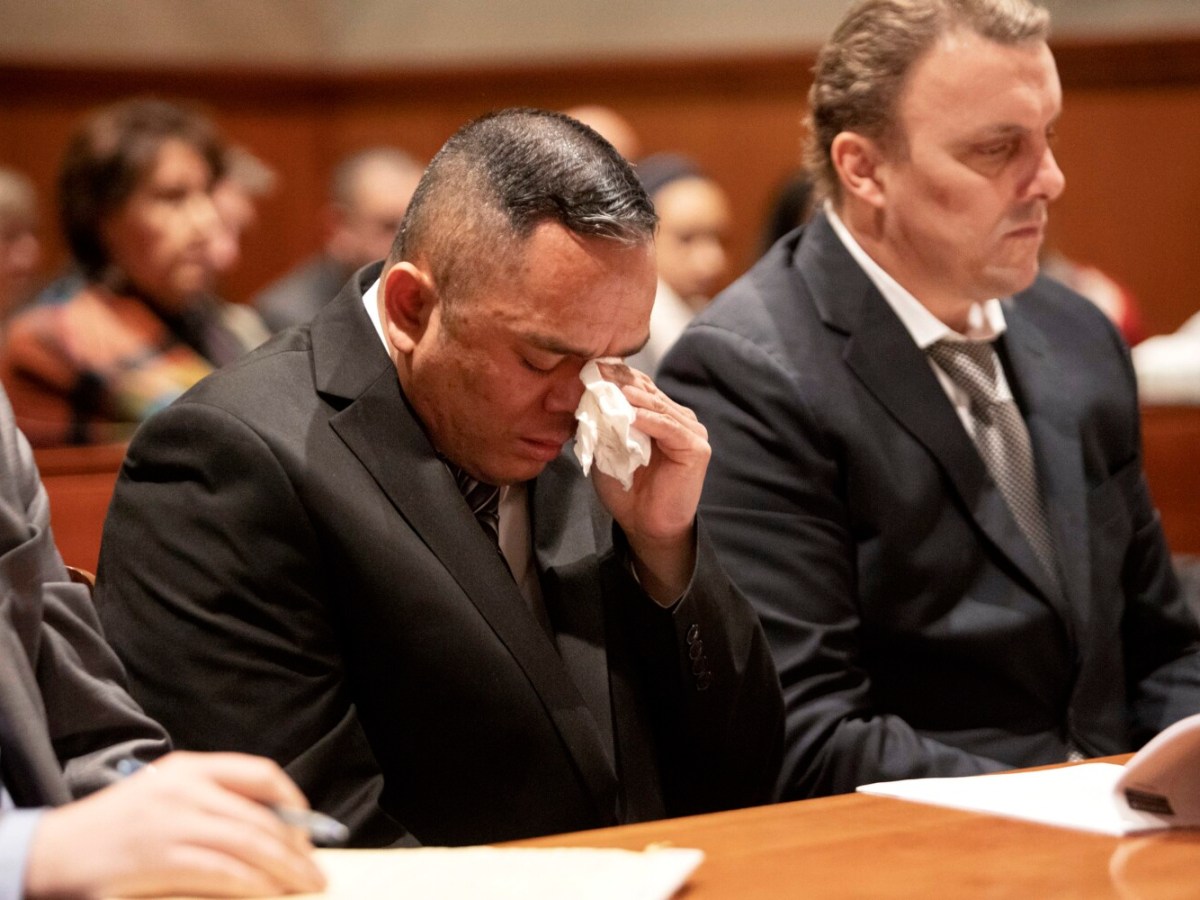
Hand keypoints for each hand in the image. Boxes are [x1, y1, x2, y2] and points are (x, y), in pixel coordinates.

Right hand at [25, 751, 325, 898]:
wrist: (52, 852)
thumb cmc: (115, 830)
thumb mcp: (164, 797)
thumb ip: (212, 802)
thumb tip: (274, 830)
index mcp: (189, 768)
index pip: (259, 774)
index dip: (294, 802)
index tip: (309, 829)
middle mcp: (184, 789)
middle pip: (261, 818)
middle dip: (297, 848)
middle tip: (316, 871)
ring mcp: (172, 823)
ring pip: (249, 845)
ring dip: (286, 871)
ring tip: (306, 887)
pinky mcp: (160, 859)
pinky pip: (223, 872)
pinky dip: (255, 886)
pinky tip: (271, 895)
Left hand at [591, 361, 708, 604]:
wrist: (644, 525)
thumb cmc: (626, 489)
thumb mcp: (606, 448)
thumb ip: (601, 423)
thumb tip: (582, 396)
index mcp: (657, 414)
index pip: (637, 385)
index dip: (613, 376)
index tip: (588, 367)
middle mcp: (676, 417)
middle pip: (646, 391)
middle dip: (618, 382)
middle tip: (594, 372)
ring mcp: (689, 430)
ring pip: (657, 406)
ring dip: (631, 398)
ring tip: (609, 389)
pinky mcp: (696, 447)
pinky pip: (669, 427)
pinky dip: (650, 420)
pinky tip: (632, 415)